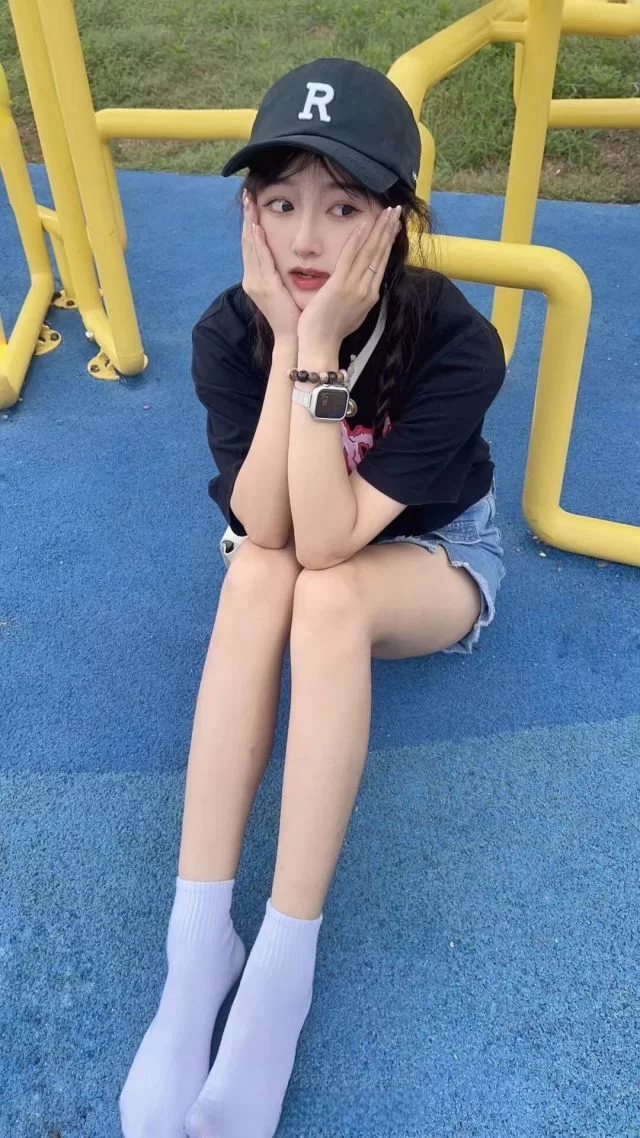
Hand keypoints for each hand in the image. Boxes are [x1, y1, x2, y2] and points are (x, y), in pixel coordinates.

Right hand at [241, 191, 300, 342]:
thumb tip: (285, 259)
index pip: (252, 246)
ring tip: (249, 202)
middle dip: (247, 217)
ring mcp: (256, 282)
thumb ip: (280, 274)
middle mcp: (252, 278)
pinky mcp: (264, 286)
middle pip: (247, 242)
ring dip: (249, 222)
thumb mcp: (284, 291)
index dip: (250, 225)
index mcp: (256, 279)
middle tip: (247, 195)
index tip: (252, 206)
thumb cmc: (293, 316)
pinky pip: (260, 258)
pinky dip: (256, 241)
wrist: (292, 337)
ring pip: (250, 246)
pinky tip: (255, 226)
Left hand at [297, 206, 401, 353]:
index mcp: (370, 295)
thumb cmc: (331, 332)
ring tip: (388, 212)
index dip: (388, 242)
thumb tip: (363, 284)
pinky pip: (350, 257)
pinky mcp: (340, 285)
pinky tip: (364, 224)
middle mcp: (367, 289)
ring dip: (379, 229)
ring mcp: (355, 287)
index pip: (382, 262)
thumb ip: (359, 296)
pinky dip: (357, 239)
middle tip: (396, 211)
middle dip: (389, 230)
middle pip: (380, 254)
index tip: (394, 225)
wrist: (321, 346)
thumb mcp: (353, 313)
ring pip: (370, 252)